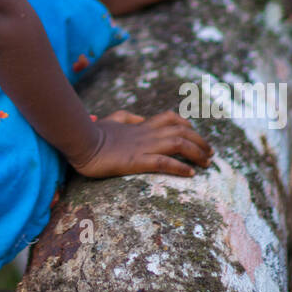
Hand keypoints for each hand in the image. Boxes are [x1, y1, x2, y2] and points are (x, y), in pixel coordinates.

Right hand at [69, 109, 211, 179]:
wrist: (81, 140)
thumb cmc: (93, 132)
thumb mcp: (113, 119)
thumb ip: (128, 117)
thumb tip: (139, 118)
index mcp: (141, 125)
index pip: (171, 118)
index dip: (188, 126)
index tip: (196, 137)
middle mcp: (147, 133)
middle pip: (182, 131)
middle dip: (200, 141)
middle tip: (211, 154)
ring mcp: (143, 147)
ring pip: (178, 144)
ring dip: (197, 153)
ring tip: (207, 163)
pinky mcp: (137, 161)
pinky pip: (164, 163)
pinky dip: (180, 168)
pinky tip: (191, 174)